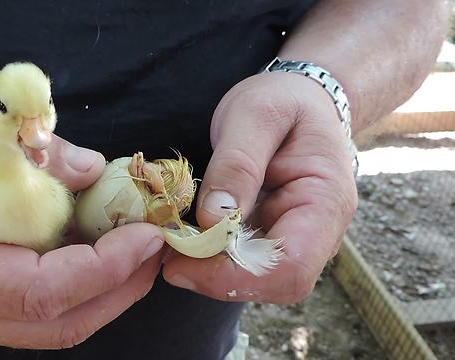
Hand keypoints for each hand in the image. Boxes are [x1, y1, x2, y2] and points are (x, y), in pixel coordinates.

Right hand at [0, 113, 164, 347]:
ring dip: (106, 290)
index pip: (37, 292)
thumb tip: (92, 169)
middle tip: (154, 242)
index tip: (143, 235)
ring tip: (136, 246)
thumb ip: (17, 153)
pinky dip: (79, 284)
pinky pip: (39, 309)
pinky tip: (95, 248)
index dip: (101, 267)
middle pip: (56, 323)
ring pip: (53, 325)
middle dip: (118, 287)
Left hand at [163, 72, 357, 302]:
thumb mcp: (254, 115)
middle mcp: (320, 231)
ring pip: (257, 278)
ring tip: (173, 244)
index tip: (182, 262)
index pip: (290, 267)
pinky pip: (246, 260)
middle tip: (169, 256)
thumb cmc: (282, 99)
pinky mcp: (275, 234)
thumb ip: (237, 164)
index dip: (235, 276)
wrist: (300, 97)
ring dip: (211, 270)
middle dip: (217, 276)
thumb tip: (212, 221)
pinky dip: (213, 257)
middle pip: (274, 282)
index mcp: (326, 201)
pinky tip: (186, 238)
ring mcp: (298, 236)